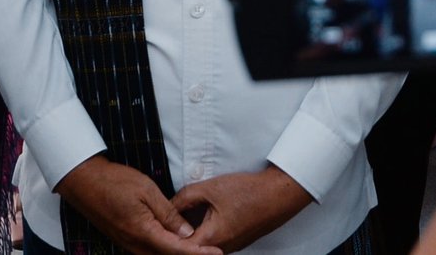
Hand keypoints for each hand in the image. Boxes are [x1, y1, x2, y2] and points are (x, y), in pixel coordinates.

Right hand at [55, 156, 222, 254]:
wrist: (84, 182)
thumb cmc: (115, 181)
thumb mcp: (147, 191)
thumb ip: (168, 214)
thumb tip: (187, 233)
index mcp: (143, 233)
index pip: (177, 250)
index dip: (198, 254)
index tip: (217, 253)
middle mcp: (135, 245)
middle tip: (212, 251)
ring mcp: (129, 244)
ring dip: (178, 252)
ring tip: (199, 247)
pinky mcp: (126, 240)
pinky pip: (149, 250)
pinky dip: (166, 249)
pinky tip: (177, 241)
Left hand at [171, 165, 312, 252]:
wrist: (279, 194)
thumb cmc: (248, 191)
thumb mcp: (211, 188)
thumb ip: (185, 198)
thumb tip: (168, 206)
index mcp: (211, 239)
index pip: (178, 247)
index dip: (165, 236)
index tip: (156, 224)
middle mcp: (220, 249)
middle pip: (189, 249)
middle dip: (176, 236)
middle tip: (165, 221)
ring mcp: (230, 247)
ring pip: (201, 246)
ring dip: (189, 235)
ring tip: (180, 217)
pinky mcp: (235, 241)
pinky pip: (212, 242)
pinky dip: (202, 233)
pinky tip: (198, 217)